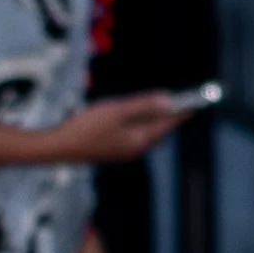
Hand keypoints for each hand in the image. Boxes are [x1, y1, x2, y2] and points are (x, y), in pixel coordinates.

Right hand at [43, 93, 184, 164]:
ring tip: (160, 106)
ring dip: (153, 119)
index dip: (182, 110)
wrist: (57, 147)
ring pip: (146, 133)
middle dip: (170, 115)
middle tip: (181, 100)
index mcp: (139, 141)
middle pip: (158, 130)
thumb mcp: (117, 110)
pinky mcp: (111, 150)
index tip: (196, 101)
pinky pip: (134, 135)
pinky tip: (134, 117)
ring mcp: (122, 152)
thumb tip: (169, 100)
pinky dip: (139, 124)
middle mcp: (134, 149)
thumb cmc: (85, 128)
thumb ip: (145, 105)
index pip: (167, 124)